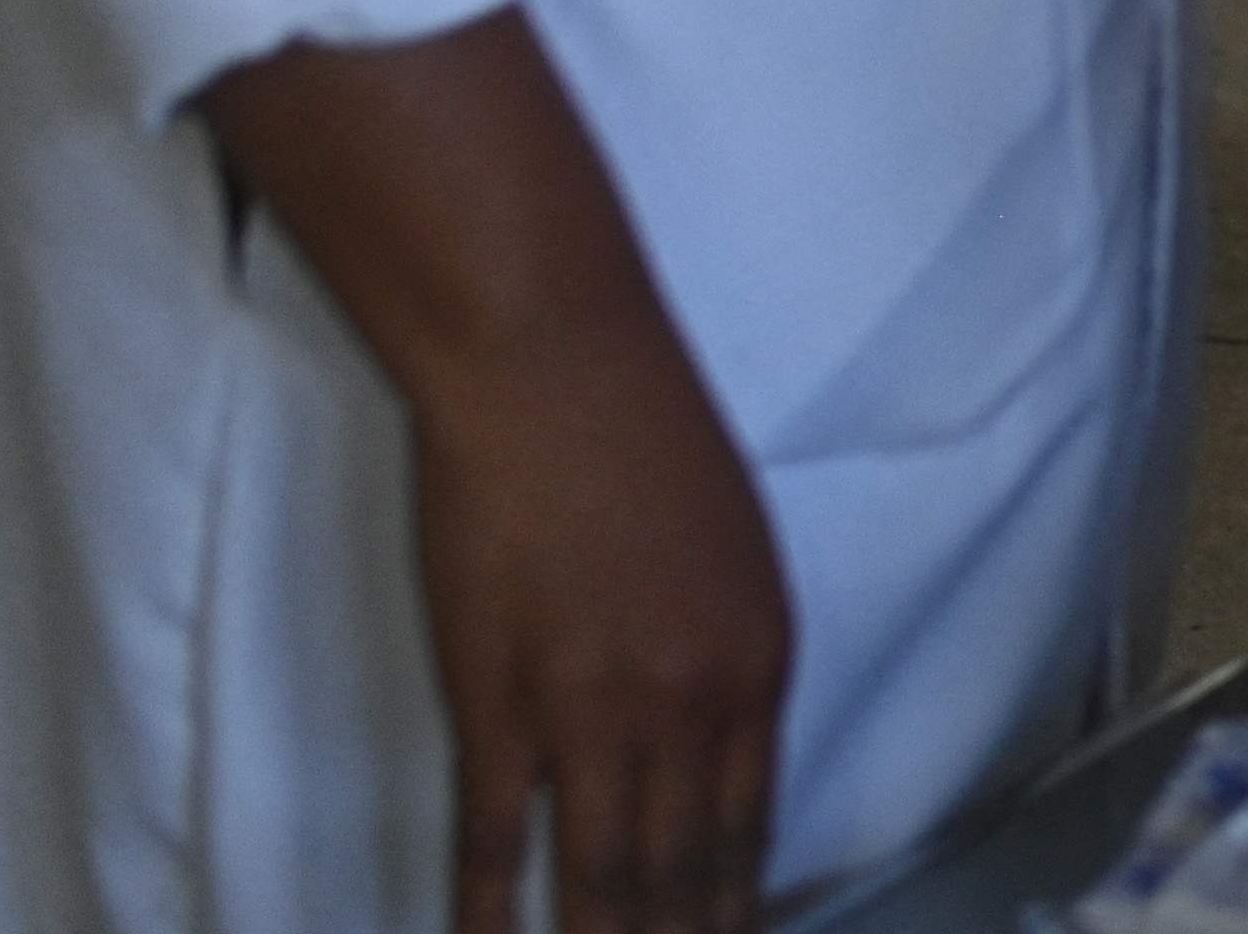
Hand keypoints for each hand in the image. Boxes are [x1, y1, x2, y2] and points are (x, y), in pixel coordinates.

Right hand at [403, 300, 793, 933]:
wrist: (555, 369)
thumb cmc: (650, 436)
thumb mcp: (737, 552)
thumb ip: (729, 657)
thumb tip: (719, 749)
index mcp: (758, 664)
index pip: (752, 827)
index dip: (737, 908)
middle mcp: (690, 706)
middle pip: (683, 872)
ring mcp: (590, 712)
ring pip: (602, 877)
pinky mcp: (495, 704)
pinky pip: (492, 839)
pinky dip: (489, 912)